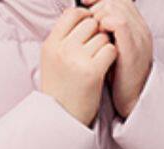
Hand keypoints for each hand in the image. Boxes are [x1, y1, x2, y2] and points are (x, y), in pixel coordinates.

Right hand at [40, 7, 117, 126]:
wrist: (63, 120)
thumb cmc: (61, 90)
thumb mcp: (52, 60)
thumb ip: (63, 39)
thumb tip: (81, 15)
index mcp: (51, 44)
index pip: (72, 14)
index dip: (85, 16)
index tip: (90, 27)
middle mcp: (62, 49)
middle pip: (90, 23)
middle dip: (97, 33)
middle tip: (95, 50)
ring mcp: (77, 60)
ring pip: (102, 36)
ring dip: (105, 46)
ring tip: (98, 61)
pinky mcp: (93, 71)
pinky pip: (110, 50)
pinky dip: (112, 57)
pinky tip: (106, 67)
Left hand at [87, 0, 152, 118]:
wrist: (132, 100)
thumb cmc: (118, 77)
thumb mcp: (114, 48)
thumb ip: (107, 31)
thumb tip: (88, 16)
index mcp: (137, 26)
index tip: (86, 3)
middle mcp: (140, 28)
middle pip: (116, 0)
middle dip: (98, 7)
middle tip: (88, 22)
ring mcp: (138, 38)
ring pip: (116, 7)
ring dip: (99, 14)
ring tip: (92, 30)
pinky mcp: (132, 49)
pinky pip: (119, 23)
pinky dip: (105, 23)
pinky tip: (98, 33)